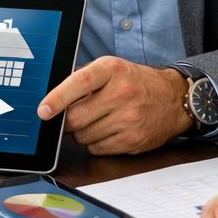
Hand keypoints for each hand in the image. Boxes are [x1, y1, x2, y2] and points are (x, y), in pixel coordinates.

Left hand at [36, 56, 191, 153]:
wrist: (173, 98)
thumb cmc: (136, 82)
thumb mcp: (111, 68)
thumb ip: (82, 78)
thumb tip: (51, 95)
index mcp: (112, 70)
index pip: (79, 84)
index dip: (57, 99)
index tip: (43, 111)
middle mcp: (122, 94)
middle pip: (76, 118)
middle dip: (67, 120)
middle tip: (73, 115)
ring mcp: (129, 119)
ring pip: (83, 137)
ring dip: (81, 132)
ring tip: (96, 120)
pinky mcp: (133, 141)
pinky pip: (97, 149)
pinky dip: (94, 143)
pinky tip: (106, 130)